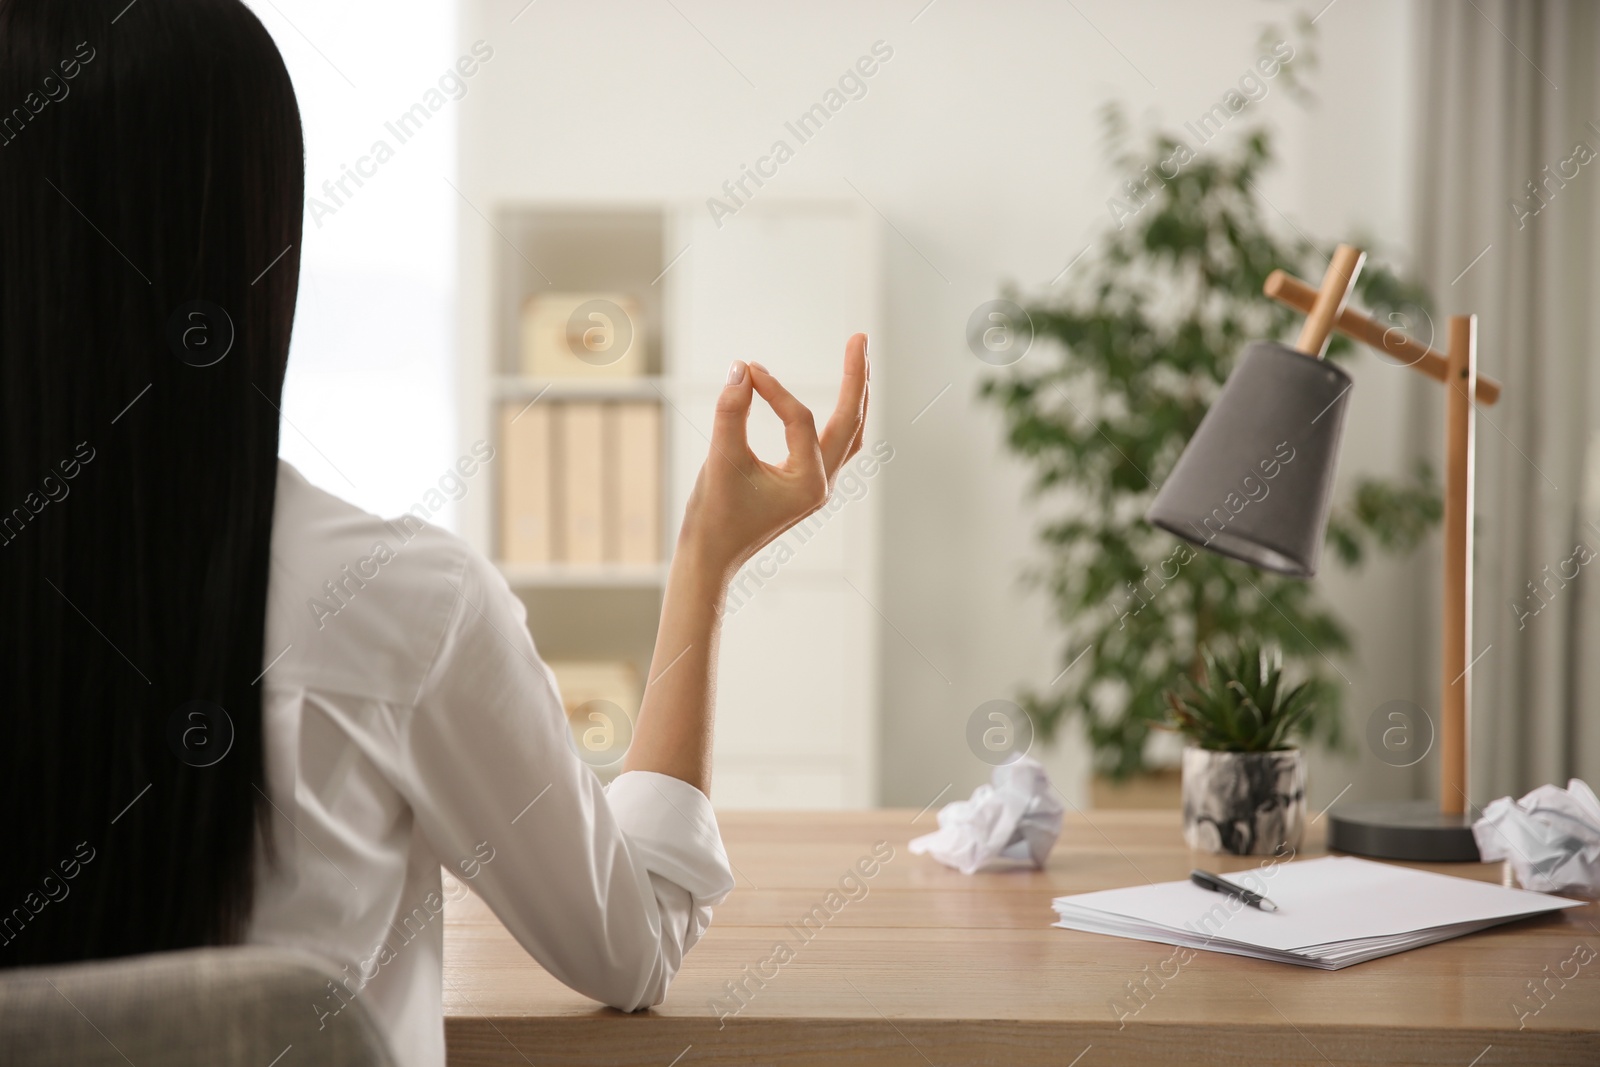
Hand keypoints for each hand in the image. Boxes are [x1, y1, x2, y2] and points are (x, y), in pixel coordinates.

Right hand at [677, 333, 869, 583]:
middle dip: (856, 378)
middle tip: (859, 338)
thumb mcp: (721, 459)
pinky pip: (834, 444)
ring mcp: (819, 486)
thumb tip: (743, 368)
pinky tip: (839, 399)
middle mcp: (823, 484)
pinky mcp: (807, 485)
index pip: (798, 419)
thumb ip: (731, 412)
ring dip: (855, 397)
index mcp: (809, 483)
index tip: (746, 370)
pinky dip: (839, 417)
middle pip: (852, 421)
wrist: (711, 557)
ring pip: (849, 434)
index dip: (772, 389)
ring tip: (858, 360)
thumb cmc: (715, 514)